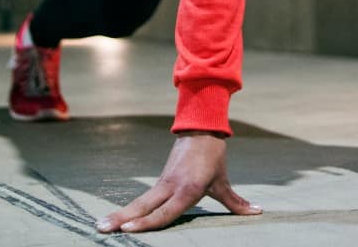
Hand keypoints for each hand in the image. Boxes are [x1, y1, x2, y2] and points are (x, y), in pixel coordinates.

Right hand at [95, 131, 261, 233]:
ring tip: (100, 225)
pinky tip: (116, 218)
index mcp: (187, 189)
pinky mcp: (160, 180)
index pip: (165, 212)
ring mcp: (163, 183)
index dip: (147, 222)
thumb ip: (236, 202)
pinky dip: (128, 209)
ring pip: (139, 202)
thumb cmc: (213, 156)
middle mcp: (171, 187)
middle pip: (143, 207)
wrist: (201, 128)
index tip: (129, 229)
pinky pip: (143, 198)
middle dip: (122, 219)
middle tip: (101, 228)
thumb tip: (257, 213)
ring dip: (119, 214)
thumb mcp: (223, 181)